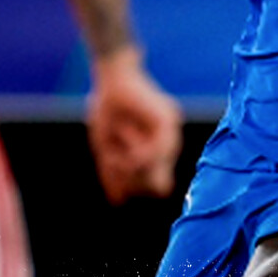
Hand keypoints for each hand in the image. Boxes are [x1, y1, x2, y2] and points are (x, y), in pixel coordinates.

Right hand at [86, 48, 182, 204]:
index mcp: (158, 146)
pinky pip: (156, 149)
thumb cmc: (109, 108)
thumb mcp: (106, 146)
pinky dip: (138, 154)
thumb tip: (118, 202)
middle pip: (158, 176)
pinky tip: (124, 149)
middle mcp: (169, 138)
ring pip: (157, 164)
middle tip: (113, 168)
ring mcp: (171, 128)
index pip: (156, 179)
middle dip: (134, 181)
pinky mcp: (167, 119)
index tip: (120, 192)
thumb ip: (114, 173)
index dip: (136, 188)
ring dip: (131, 165)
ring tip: (113, 153)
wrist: (112, 75)